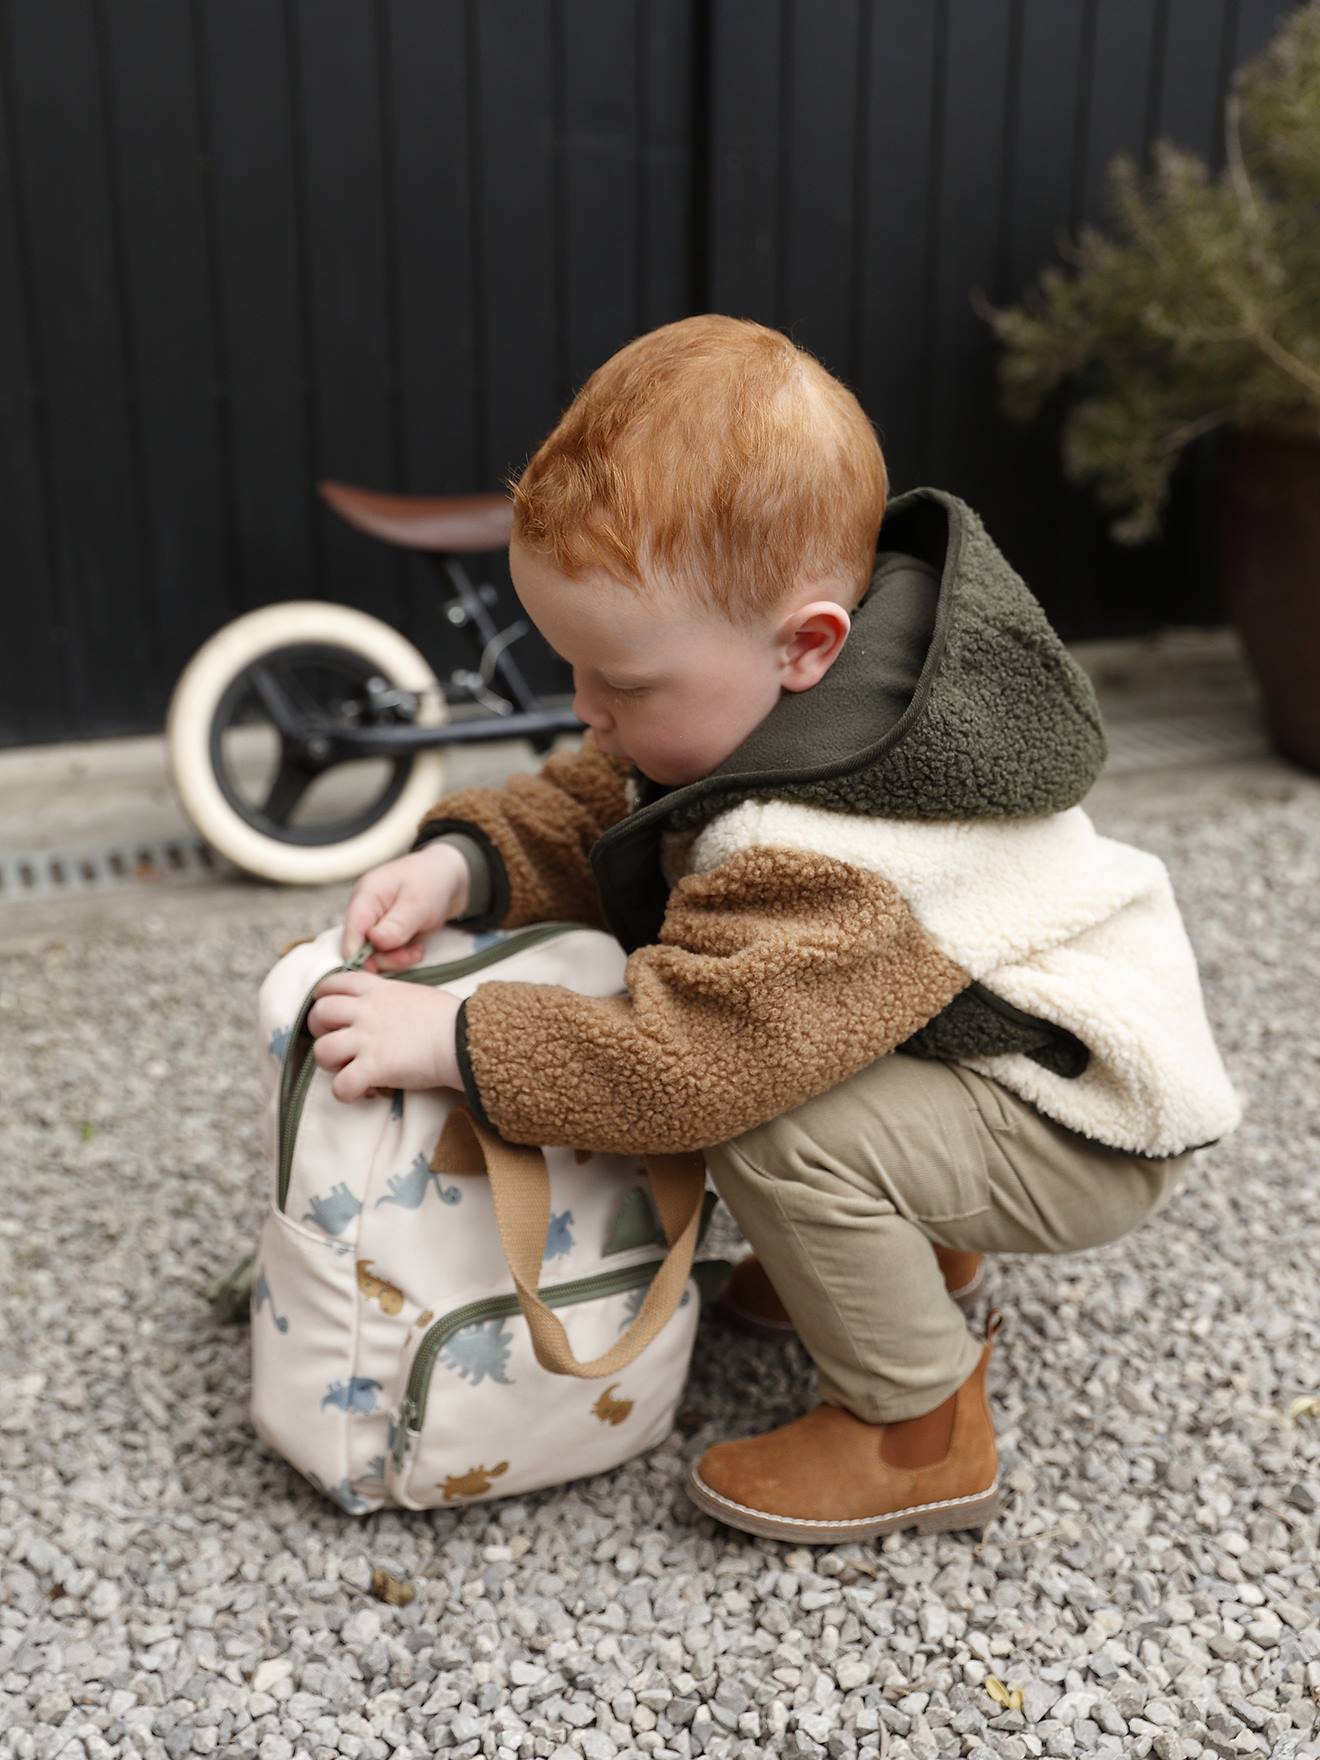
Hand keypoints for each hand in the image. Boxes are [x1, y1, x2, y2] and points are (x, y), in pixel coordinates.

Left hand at [308, 970, 462, 1101]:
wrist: (465, 1037)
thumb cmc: (449, 1017)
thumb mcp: (414, 994)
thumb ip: (391, 999)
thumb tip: (385, 1012)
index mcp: (377, 990)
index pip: (333, 983)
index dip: (323, 997)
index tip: (332, 1013)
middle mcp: (366, 1011)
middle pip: (319, 1013)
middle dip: (320, 1031)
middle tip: (338, 1044)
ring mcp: (368, 1039)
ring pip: (321, 1050)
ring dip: (329, 1064)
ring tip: (347, 1069)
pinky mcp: (375, 1067)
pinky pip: (341, 1085)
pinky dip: (345, 1093)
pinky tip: (360, 1093)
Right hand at [340, 843, 470, 971]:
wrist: (449, 877)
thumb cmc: (433, 881)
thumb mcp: (419, 904)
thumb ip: (397, 924)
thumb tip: (374, 940)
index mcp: (367, 895)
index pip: (351, 930)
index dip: (358, 954)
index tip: (377, 968)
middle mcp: (365, 910)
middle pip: (359, 947)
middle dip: (384, 958)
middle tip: (410, 956)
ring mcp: (374, 922)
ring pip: (374, 954)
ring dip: (396, 959)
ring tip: (417, 951)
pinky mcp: (384, 932)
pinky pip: (386, 953)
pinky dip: (401, 957)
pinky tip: (417, 949)